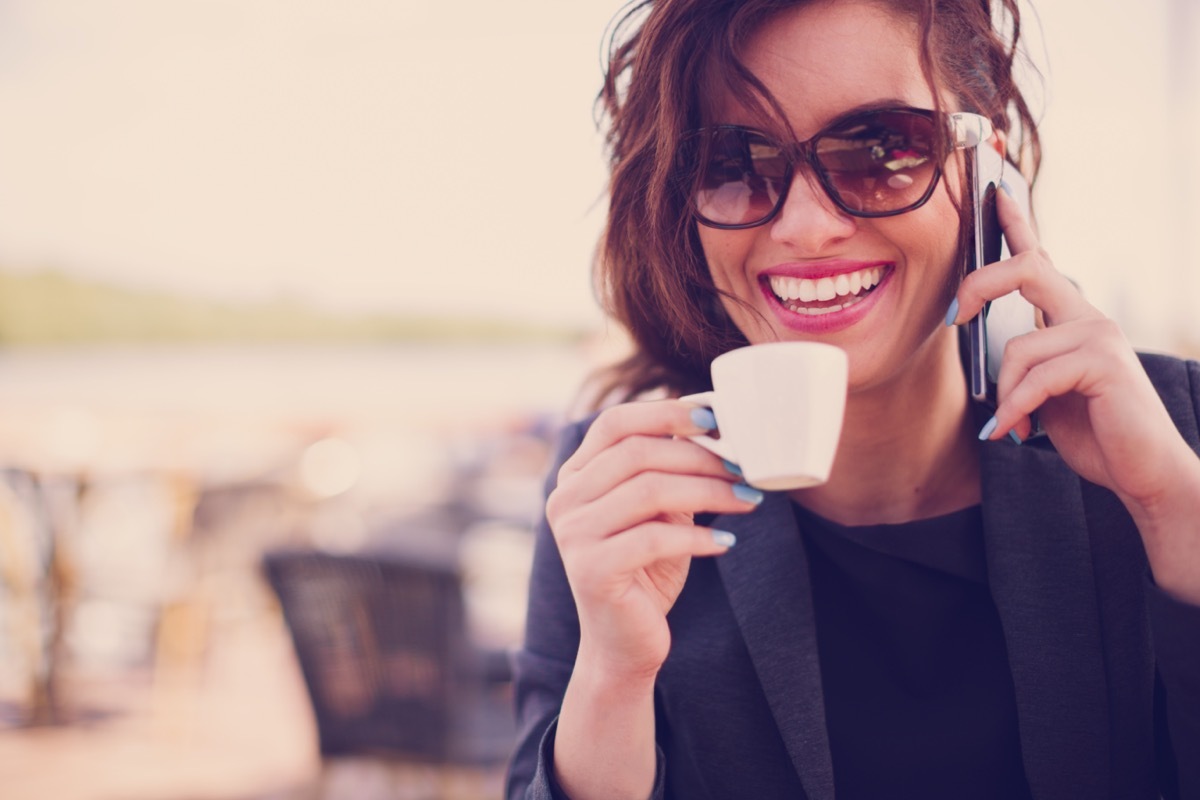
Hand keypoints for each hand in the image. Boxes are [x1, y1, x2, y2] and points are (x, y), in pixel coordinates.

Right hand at [546, 399, 761, 680]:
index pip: (614, 423)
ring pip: (649, 491)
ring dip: (709, 492)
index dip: (665, 412)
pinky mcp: (591, 569)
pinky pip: (653, 538)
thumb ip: (671, 472)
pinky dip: (698, 537)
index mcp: (576, 476)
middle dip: (700, 456)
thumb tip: (715, 427)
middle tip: (745, 467)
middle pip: (637, 453)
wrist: (623, 644)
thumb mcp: (660, 512)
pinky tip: (725, 543)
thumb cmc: (646, 570)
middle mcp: (565, 499)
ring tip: (748, 500)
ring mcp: (573, 534)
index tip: (715, 418)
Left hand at [949, 188, 1199, 599]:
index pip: (1038, 259)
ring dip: (1005, 395)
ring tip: (1013, 425)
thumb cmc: (1095, 432)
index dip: (1015, 223)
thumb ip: (1023, 366)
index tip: (994, 191)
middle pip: (1026, 268)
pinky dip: (1015, 410)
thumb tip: (989, 362)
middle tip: (958, 316)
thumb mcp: (1045, 393)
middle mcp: (1087, 317)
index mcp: (1071, 318)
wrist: (1144, 471)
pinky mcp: (1103, 364)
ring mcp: (1100, 336)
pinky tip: (1014, 432)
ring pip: (1018, 348)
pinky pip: (1034, 379)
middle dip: (981, 284)